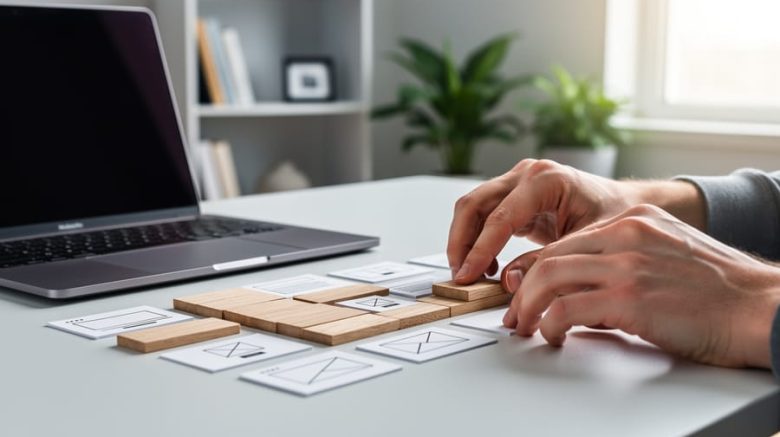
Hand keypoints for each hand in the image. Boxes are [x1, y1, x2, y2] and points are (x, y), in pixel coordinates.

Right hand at [447, 159, 638, 283]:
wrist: (628, 206)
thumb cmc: (615, 218)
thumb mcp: (585, 244)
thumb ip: (546, 262)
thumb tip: (509, 280)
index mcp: (547, 179)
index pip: (499, 216)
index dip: (479, 249)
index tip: (468, 275)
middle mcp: (527, 174)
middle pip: (474, 204)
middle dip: (460, 242)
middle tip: (460, 275)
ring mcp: (518, 182)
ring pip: (472, 208)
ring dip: (465, 242)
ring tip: (472, 274)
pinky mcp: (515, 197)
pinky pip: (484, 216)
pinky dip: (477, 241)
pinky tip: (488, 267)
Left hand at [502, 204, 779, 367]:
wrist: (761, 306)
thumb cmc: (721, 291)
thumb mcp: (668, 255)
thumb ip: (626, 262)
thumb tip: (587, 293)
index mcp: (635, 220)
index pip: (568, 241)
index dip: (539, 268)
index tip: (525, 288)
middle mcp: (626, 234)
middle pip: (551, 256)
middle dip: (523, 288)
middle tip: (515, 313)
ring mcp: (627, 264)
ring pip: (549, 277)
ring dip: (528, 306)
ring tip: (523, 327)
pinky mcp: (630, 297)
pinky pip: (566, 309)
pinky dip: (549, 325)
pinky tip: (552, 336)